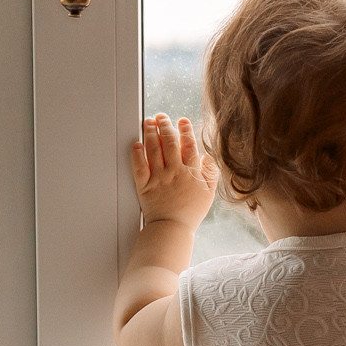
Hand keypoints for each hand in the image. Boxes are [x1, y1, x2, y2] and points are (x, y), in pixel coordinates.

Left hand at [131, 113, 218, 227]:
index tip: (182, 121)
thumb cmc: (191, 213)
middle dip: (165, 125)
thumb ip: (209, 173)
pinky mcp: (144, 185)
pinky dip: (137, 153)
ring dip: (150, 133)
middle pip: (169, 142)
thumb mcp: (208, 193)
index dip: (185, 130)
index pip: (188, 145)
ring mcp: (158, 178)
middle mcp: (174, 172)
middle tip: (161, 116)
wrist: (172, 229)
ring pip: (153, 150)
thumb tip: (206, 156)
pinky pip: (139, 166)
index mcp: (191, 172)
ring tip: (148, 122)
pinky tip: (136, 144)